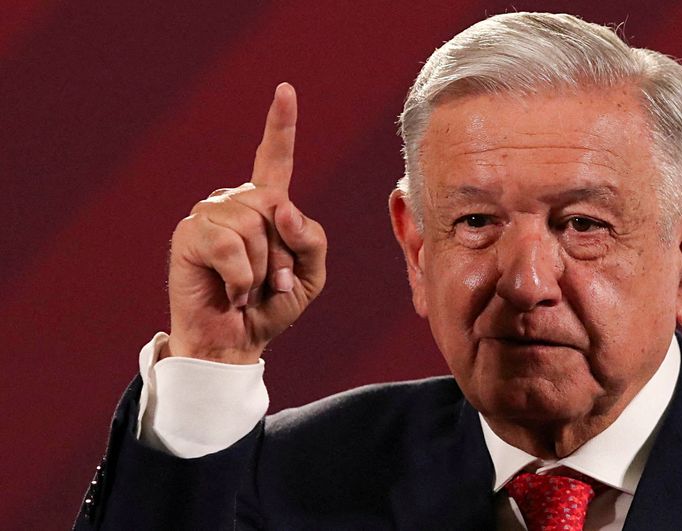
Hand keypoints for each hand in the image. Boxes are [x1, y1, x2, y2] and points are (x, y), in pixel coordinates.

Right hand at [163, 83, 326, 363]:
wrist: (236, 340)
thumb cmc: (271, 306)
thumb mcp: (310, 274)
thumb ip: (310, 238)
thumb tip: (282, 207)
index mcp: (265, 207)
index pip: (275, 160)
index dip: (281, 126)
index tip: (285, 90)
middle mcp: (235, 202)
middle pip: (276, 205)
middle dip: (283, 253)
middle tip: (272, 283)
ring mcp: (209, 213)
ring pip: (254, 226)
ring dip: (262, 269)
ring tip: (247, 287)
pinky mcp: (190, 234)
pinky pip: (229, 246)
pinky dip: (241, 278)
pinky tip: (230, 290)